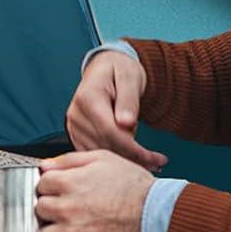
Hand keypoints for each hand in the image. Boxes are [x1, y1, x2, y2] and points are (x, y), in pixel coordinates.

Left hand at [35, 149, 150, 231]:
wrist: (156, 213)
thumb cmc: (134, 186)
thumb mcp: (102, 159)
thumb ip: (68, 160)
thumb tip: (45, 166)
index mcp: (69, 183)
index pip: (40, 184)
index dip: (50, 186)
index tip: (58, 189)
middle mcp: (67, 208)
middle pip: (39, 209)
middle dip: (50, 207)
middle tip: (64, 207)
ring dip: (51, 231)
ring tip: (66, 226)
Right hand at [66, 51, 166, 172]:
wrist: (105, 68)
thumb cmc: (119, 70)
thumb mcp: (130, 78)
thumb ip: (128, 100)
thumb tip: (125, 123)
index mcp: (87, 98)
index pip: (110, 131)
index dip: (132, 148)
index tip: (154, 158)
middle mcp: (76, 114)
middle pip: (104, 145)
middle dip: (131, 157)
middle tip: (157, 163)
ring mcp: (73, 126)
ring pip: (98, 152)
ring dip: (123, 160)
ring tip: (148, 162)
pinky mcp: (76, 134)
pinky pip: (93, 152)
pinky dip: (112, 158)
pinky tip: (130, 158)